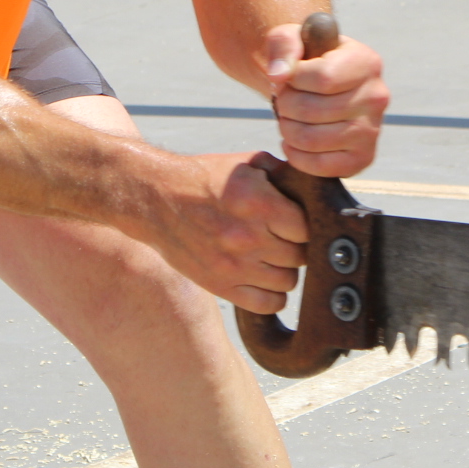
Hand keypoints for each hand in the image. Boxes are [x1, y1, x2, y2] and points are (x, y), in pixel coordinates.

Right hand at [146, 151, 309, 312]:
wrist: (155, 199)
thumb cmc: (203, 179)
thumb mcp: (245, 163)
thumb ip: (282, 172)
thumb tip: (312, 185)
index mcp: (259, 203)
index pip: (307, 229)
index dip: (305, 226)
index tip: (295, 223)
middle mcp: (248, 237)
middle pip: (299, 256)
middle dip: (295, 246)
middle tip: (283, 238)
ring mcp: (234, 265)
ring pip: (287, 281)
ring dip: (284, 270)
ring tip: (271, 257)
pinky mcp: (221, 286)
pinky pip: (267, 304)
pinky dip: (272, 295)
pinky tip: (263, 279)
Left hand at [262, 23, 387, 177]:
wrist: (321, 85)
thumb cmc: (305, 58)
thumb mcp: (292, 37)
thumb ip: (283, 46)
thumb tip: (278, 76)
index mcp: (366, 62)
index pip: (322, 77)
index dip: (292, 80)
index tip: (286, 77)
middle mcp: (377, 97)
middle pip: (311, 110)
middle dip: (284, 105)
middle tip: (283, 100)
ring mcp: (372, 130)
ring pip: (311, 139)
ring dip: (286, 129)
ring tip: (288, 118)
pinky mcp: (363, 158)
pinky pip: (319, 166)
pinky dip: (295, 155)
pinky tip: (293, 140)